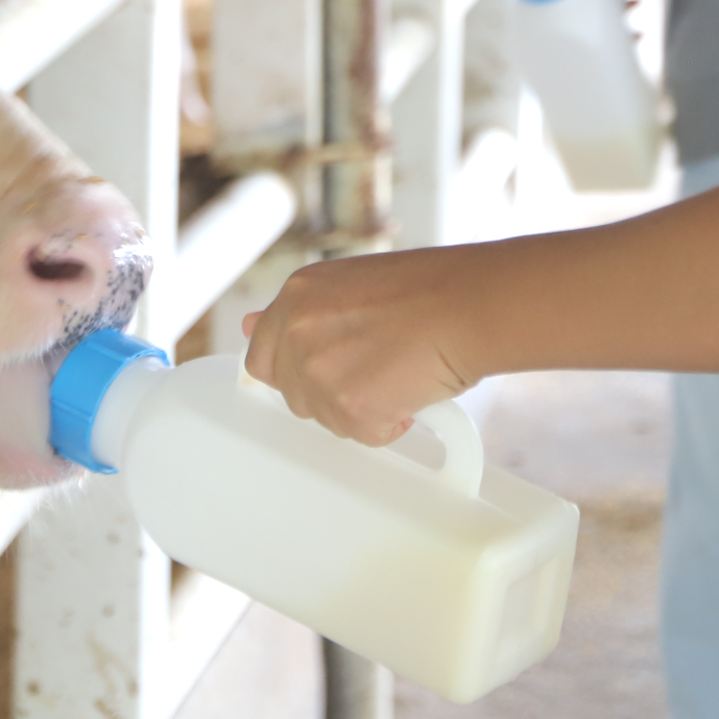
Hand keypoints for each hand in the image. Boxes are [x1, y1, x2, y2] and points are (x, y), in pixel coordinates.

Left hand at [241, 249, 479, 445]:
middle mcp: (297, 330)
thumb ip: (303, 311)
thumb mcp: (351, 283)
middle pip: (295, 394)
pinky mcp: (348, 406)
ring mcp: (319, 370)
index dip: (293, 372)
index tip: (318, 374)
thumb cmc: (429, 290)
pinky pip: (363, 435)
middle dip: (332, 391)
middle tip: (376, 365)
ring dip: (361, 407)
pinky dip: (390, 424)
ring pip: (327, 418)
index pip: (264, 356)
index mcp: (297, 295)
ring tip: (398, 370)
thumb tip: (250, 325)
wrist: (468, 304)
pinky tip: (411, 390)